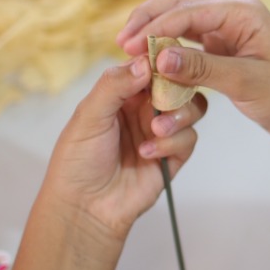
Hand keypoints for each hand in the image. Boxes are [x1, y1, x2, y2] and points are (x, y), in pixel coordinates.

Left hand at [38, 56, 205, 240]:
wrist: (86, 208)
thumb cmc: (77, 161)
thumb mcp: (88, 116)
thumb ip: (114, 86)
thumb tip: (144, 62)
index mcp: (123, 92)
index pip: (151, 66)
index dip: (162, 61)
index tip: (169, 61)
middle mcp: (145, 108)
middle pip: (178, 84)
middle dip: (177, 89)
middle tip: (166, 97)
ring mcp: (161, 131)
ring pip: (191, 108)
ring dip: (178, 116)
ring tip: (155, 130)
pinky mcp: (174, 156)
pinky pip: (189, 139)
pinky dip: (172, 143)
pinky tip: (148, 154)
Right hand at [117, 0, 269, 155]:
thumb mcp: (247, 84)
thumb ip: (203, 70)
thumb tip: (160, 59)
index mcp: (243, 11)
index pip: (186, 11)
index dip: (154, 29)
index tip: (128, 50)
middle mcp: (235, 13)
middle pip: (178, 4)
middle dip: (148, 21)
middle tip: (121, 45)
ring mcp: (230, 29)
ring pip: (181, 20)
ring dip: (155, 33)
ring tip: (128, 52)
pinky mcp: (226, 48)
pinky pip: (189, 41)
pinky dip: (169, 49)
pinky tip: (151, 63)